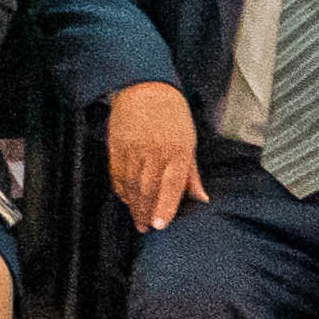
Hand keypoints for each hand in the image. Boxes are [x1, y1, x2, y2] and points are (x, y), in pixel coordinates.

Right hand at [103, 81, 200, 231]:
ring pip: (131, 184)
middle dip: (146, 212)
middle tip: (147, 229)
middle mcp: (154, 151)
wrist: (144, 90)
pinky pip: (117, 174)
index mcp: (177, 151)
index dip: (165, 206)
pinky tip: (127, 200)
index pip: (171, 184)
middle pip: (148, 188)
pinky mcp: (116, 146)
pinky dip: (121, 190)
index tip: (160, 225)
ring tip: (137, 220)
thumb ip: (192, 173)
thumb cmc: (172, 116)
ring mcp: (132, 149)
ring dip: (133, 205)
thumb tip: (201, 198)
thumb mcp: (189, 142)